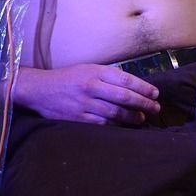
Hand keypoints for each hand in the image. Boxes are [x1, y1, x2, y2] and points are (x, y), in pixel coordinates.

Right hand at [15, 64, 160, 124]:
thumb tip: (132, 85)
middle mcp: (91, 87)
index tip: (155, 93)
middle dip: (143, 104)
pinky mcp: (78, 119)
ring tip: (142, 119)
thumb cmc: (67, 78)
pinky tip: (124, 126)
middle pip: (124, 97)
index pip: (126, 80)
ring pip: (115, 113)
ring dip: (132, 117)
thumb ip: (108, 76)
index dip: (143, 88)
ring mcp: (85, 104)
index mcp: (96, 72)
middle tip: (155, 108)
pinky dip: (115, 126)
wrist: (40, 90)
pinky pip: (102, 124)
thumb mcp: (88, 69)